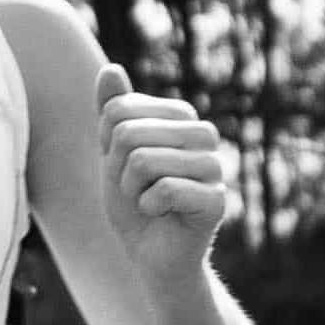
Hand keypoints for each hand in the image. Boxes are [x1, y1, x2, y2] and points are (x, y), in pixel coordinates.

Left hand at [100, 67, 231, 268]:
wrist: (152, 255)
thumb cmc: (135, 203)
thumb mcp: (114, 154)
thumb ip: (113, 112)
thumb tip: (111, 69)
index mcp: (181, 119)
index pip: (119, 111)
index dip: (108, 145)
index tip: (124, 166)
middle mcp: (204, 137)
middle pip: (129, 133)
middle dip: (118, 170)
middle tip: (136, 189)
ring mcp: (214, 167)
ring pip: (145, 161)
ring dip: (132, 190)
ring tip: (148, 201)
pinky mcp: (217, 200)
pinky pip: (165, 189)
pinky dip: (148, 206)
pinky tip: (160, 214)